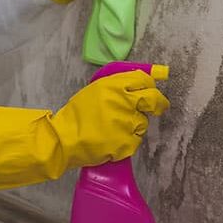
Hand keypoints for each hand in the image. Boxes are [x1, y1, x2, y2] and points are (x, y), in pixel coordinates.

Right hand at [0, 71, 167, 190]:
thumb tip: (143, 79)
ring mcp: (127, 123)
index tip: (151, 89)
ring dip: (135, 124)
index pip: (144, 80)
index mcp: (114, 86)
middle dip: (158, 103)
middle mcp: (124, 102)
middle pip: (153, 99)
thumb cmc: (78, 114)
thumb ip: (117, 85)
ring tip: (116, 127)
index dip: (150, 85)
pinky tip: (113, 139)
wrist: (64, 139)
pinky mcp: (127, 143)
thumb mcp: (96, 90)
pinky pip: (136, 139)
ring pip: (143, 122)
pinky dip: (128, 140)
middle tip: (158, 107)